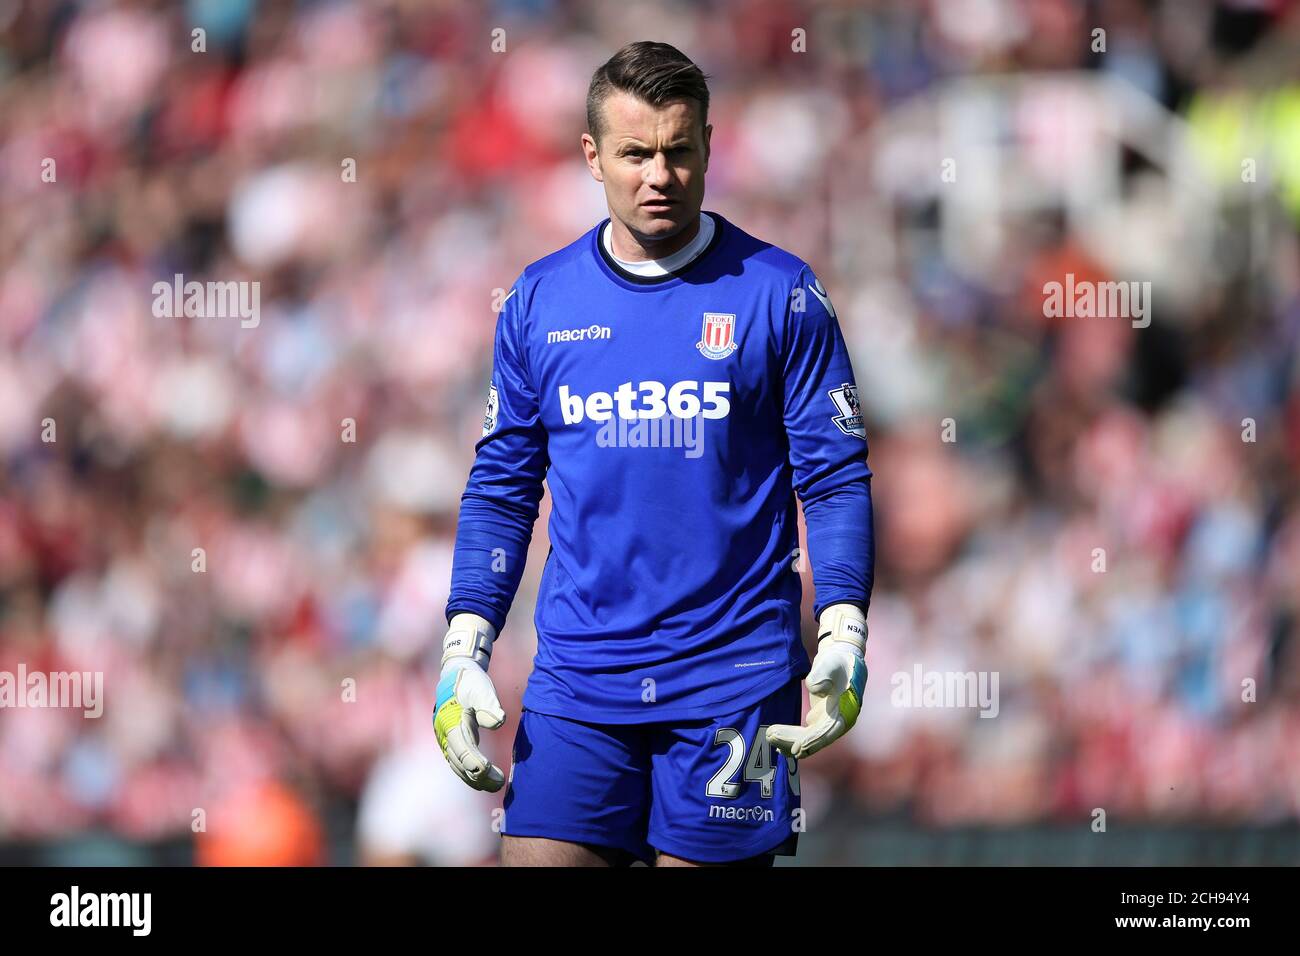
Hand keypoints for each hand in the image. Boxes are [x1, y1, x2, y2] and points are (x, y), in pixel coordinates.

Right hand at [434, 614, 506, 791]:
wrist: (456, 673)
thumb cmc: (470, 681)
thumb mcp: (481, 688)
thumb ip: (488, 704)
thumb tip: (498, 721)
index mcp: (450, 721)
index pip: (462, 748)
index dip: (474, 762)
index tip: (488, 771)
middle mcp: (444, 733)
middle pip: (460, 761)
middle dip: (478, 776)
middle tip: (500, 784)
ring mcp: (445, 739)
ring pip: (458, 765)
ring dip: (475, 778)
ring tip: (497, 785)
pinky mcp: (451, 741)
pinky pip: (458, 762)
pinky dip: (470, 773)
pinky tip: (485, 780)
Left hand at [767, 603, 867, 759]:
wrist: (840, 658)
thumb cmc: (837, 661)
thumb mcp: (831, 663)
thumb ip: (823, 674)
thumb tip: (814, 688)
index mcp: (846, 711)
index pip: (828, 731)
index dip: (812, 741)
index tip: (795, 748)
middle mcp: (839, 721)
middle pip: (815, 738)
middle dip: (793, 740)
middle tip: (770, 736)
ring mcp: (829, 721)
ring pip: (809, 739)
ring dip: (790, 741)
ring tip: (769, 738)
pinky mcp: (820, 719)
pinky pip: (806, 734)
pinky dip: (792, 738)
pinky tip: (778, 744)